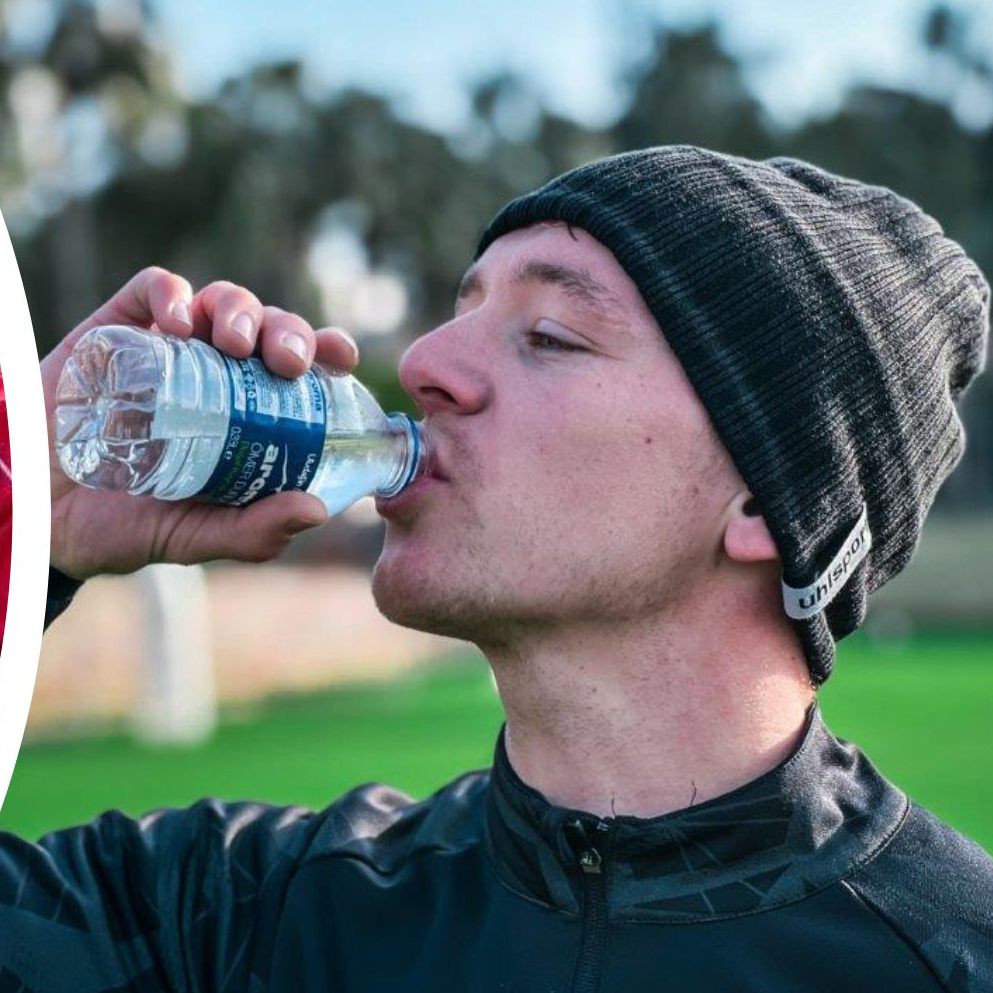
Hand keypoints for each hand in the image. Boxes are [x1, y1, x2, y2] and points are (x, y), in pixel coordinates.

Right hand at [44, 267, 359, 579]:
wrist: (33, 514)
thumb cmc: (120, 525)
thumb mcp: (193, 536)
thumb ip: (252, 530)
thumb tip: (317, 509)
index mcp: (248, 417)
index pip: (302, 373)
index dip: (328, 354)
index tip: (341, 358)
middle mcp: (217, 378)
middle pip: (270, 330)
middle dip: (290, 332)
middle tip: (285, 362)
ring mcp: (168, 351)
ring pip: (223, 302)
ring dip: (240, 309)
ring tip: (233, 342)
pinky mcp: (117, 331)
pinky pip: (153, 289)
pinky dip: (172, 292)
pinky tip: (178, 321)